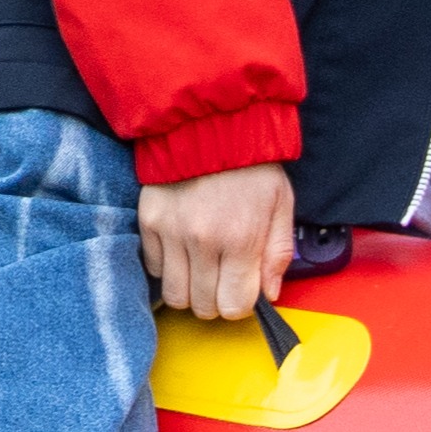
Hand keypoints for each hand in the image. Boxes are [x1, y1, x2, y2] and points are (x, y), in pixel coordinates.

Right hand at [137, 164, 294, 322]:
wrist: (211, 124)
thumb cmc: (252, 166)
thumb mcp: (281, 204)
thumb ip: (278, 252)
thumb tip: (270, 294)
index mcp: (242, 239)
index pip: (235, 306)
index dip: (240, 304)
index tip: (241, 289)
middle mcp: (204, 241)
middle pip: (202, 307)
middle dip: (215, 300)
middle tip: (222, 279)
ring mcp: (172, 233)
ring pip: (174, 295)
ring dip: (189, 289)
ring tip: (201, 268)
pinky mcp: (149, 222)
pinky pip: (153, 268)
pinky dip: (167, 266)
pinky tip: (182, 248)